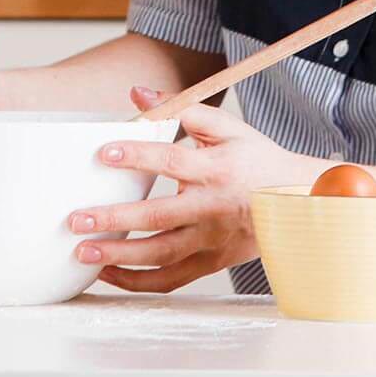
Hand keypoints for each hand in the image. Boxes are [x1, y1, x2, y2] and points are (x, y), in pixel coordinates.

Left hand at [67, 86, 321, 293]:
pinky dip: (139, 281)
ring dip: (120, 258)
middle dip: (115, 221)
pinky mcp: (210, 263)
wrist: (298, 202)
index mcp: (215, 170)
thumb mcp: (228, 128)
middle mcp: (211, 209)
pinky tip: (109, 274)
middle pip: (159, 218)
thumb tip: (137, 94)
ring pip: (161, 256)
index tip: (105, 152)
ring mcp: (211, 241)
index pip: (172, 161)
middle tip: (77, 220)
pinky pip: (171, 280)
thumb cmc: (258, 161)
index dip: (138, 156)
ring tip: (83, 252)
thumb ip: (181, 109)